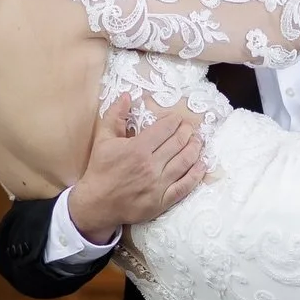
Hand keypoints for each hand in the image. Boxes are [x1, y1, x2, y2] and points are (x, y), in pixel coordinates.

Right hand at [67, 95, 205, 241]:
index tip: (178, 118)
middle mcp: (151, 166)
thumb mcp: (103, 140)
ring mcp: (158, 185)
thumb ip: (115, 116)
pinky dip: (196, 174)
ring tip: (198, 141)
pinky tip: (202, 165)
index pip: (165, 129)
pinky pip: (185, 186)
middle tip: (191, 127)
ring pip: (185, 162)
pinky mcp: (163, 201)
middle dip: (187, 132)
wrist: (97, 203)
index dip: (174, 121)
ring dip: (195, 149)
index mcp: (137, 149)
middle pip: (178, 143)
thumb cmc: (101, 170)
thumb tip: (127, 96)